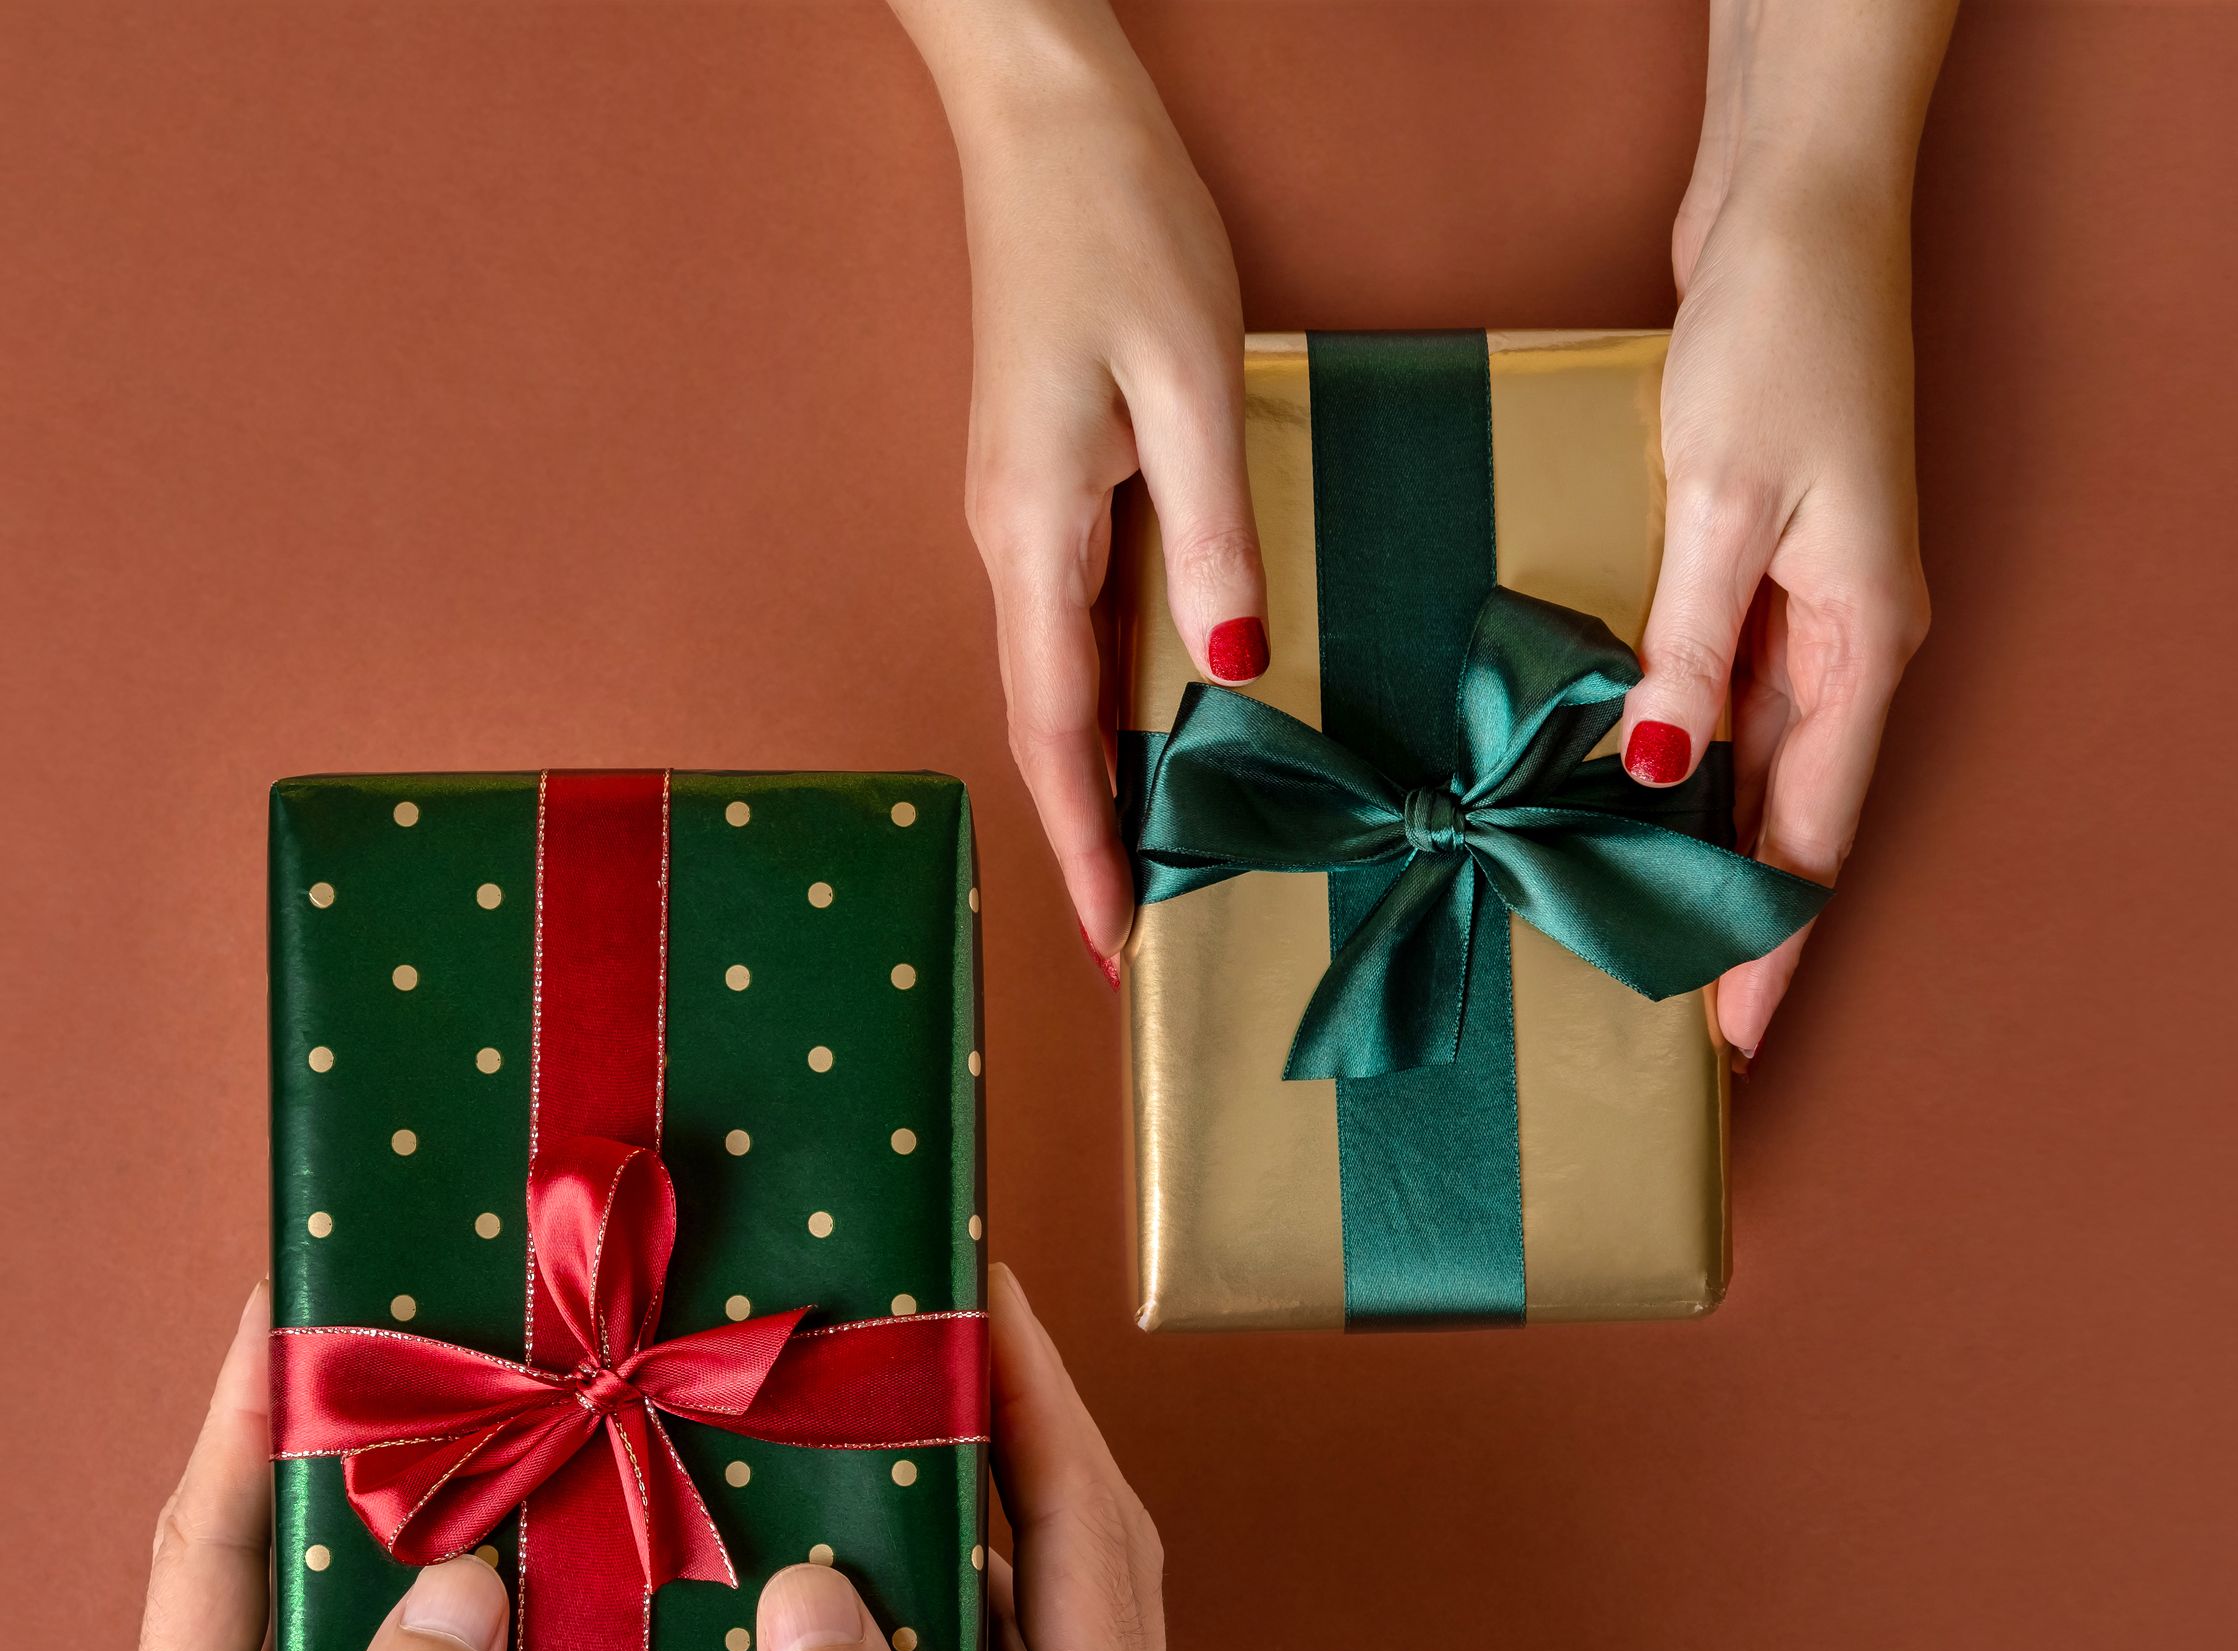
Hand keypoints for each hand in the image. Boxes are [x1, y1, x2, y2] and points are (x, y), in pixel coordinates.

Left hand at [78, 1287, 510, 1650]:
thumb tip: (462, 1590)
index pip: (197, 1547)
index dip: (240, 1419)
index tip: (286, 1302)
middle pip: (254, 1572)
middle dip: (325, 1457)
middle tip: (414, 1352)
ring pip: (321, 1639)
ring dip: (394, 1550)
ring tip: (484, 1458)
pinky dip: (438, 1649)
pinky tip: (514, 1628)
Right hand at [754, 1266, 1229, 1650]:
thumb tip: (814, 1601)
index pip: (1095, 1527)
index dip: (1045, 1398)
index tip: (991, 1291)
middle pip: (1086, 1551)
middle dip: (1015, 1430)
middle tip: (927, 1337)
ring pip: (1046, 1623)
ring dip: (976, 1528)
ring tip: (876, 1445)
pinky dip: (943, 1632)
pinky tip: (859, 1626)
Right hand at [893, 0, 1267, 982]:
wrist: (1044, 119)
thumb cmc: (1117, 230)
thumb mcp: (1185, 382)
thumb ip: (1211, 533)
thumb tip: (1227, 673)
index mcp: (1032, 527)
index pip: (1053, 727)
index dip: (1082, 843)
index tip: (1108, 944)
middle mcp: (1011, 534)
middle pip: (1047, 722)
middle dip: (1089, 838)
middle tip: (1137, 944)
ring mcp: (1025, 507)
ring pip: (1063, 674)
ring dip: (1103, 776)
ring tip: (1161, 868)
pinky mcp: (1051, 476)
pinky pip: (1081, 616)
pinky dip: (1112, 697)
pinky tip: (1167, 730)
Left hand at [1625, 0, 1957, 1063]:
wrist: (1801, 201)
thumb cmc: (1783, 332)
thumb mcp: (1723, 500)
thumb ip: (1686, 645)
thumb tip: (1655, 770)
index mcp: (1866, 637)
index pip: (1816, 831)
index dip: (1771, 940)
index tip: (1734, 1038)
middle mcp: (1852, 632)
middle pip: (1793, 809)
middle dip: (1739, 916)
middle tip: (1673, 1016)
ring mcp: (1810, 592)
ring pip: (1754, 750)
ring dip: (1702, 836)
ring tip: (1639, 927)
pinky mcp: (1762, 548)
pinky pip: (1723, 680)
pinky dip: (1679, 741)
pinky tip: (1624, 785)